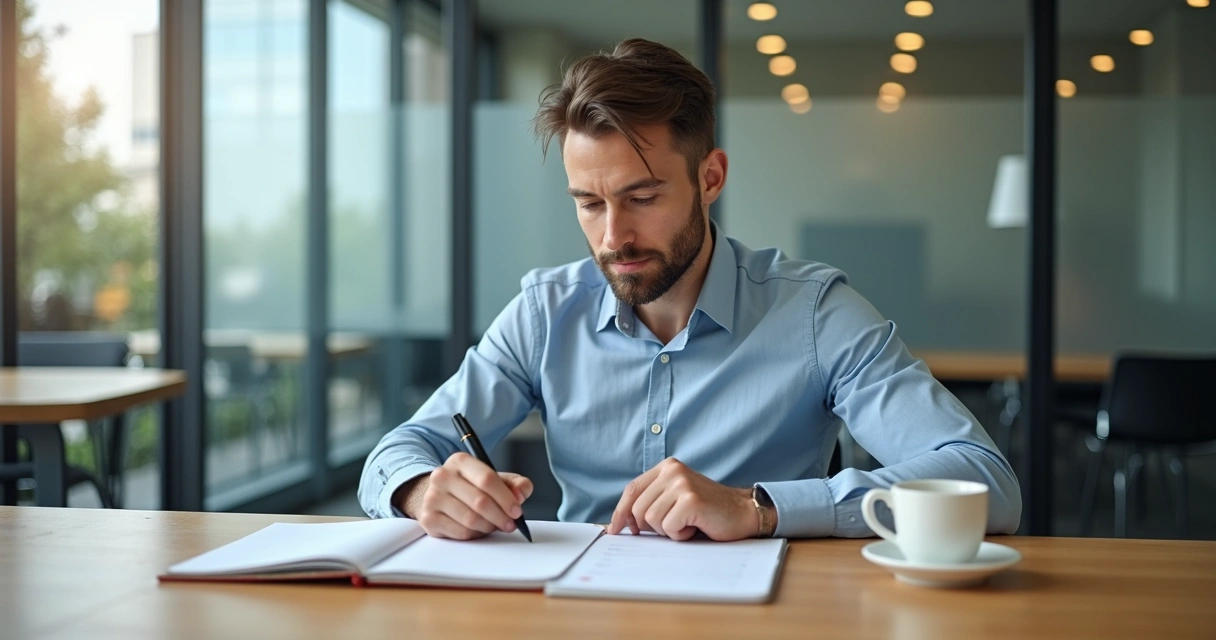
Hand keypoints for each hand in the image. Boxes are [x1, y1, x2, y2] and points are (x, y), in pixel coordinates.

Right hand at [395, 452, 532, 539]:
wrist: (438, 496)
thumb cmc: (470, 487)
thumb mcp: (494, 479)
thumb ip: (515, 484)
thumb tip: (521, 494)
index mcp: (460, 461)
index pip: (487, 479)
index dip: (506, 498)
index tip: (517, 511)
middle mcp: (442, 476)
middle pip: (480, 502)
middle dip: (501, 516)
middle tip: (510, 524)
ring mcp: (432, 498)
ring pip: (471, 520)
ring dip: (489, 527)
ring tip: (494, 526)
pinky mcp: (428, 518)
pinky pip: (461, 533)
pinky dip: (475, 535)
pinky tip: (479, 530)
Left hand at [607, 457, 758, 541]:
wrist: (742, 512)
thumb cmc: (707, 511)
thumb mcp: (675, 498)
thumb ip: (651, 501)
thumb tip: (620, 523)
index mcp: (666, 467)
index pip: (632, 490)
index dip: (620, 512)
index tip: (615, 529)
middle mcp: (672, 471)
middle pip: (638, 509)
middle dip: (651, 527)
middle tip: (674, 526)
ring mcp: (682, 484)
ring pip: (652, 520)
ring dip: (669, 530)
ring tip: (688, 523)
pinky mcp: (691, 500)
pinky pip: (669, 527)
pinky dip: (681, 534)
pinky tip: (695, 526)